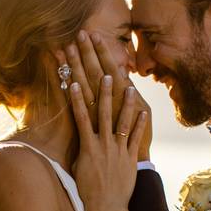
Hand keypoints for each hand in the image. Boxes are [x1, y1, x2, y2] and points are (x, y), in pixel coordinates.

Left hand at [63, 31, 152, 160]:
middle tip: (78, 35)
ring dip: (78, 70)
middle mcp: (113, 109)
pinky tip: (69, 85)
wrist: (131, 175)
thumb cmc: (136, 146)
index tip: (94, 35)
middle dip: (87, 55)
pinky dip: (76, 101)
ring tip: (68, 52)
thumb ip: (131, 95)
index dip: (103, 53)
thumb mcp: (142, 117)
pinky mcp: (91, 138)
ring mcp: (101, 122)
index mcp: (125, 102)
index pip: (112, 71)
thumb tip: (122, 75)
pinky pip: (82, 117)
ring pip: (88, 91)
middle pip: (97, 76)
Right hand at [69, 74, 147, 210]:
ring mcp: (118, 150)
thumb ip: (80, 151)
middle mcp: (103, 145)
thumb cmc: (87, 190)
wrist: (105, 206)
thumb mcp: (78, 168)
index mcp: (87, 147)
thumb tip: (78, 139)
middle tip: (106, 76)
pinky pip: (136, 138)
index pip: (80, 118)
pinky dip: (140, 125)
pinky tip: (144, 112)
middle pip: (103, 114)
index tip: (74, 84)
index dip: (77, 100)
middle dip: (104, 94)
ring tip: (130, 88)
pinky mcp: (130, 158)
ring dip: (126, 104)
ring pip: (123, 122)